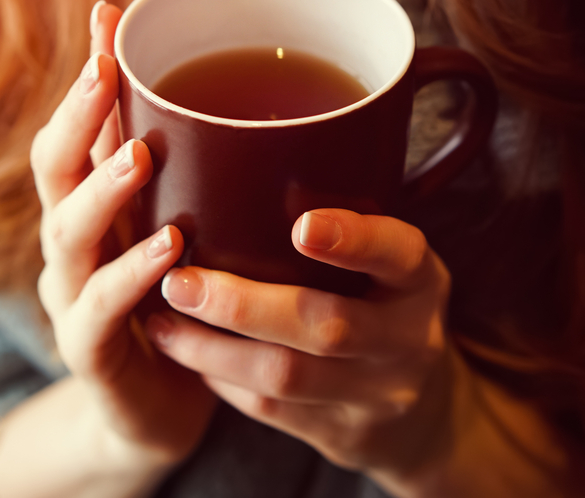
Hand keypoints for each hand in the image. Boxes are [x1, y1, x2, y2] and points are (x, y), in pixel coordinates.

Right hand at [29, 1, 215, 467]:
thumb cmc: (176, 303)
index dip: (86, 76)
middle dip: (78, 116)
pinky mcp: (89, 350)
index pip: (74, 129)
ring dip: (102, 190)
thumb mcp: (180, 228)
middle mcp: (71, 244)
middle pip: (52, 169)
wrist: (161, 405)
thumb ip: (191, 174)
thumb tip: (243, 100)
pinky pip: (100, 310)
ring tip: (140, 154)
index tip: (110, 15)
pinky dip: (131, 275)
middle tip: (108, 71)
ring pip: (66, 234)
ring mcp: (71, 296)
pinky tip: (169, 250)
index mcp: (90, 207)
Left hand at [144, 209, 452, 476]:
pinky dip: (220, 378)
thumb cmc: (384, 306)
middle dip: (242, 304)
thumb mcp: (389, 264)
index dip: (354, 240)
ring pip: (285, 376)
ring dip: (212, 348)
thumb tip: (239, 151)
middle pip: (325, 325)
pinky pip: (270, 409)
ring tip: (162, 319)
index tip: (302, 224)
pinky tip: (185, 352)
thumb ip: (346, 221)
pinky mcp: (340, 434)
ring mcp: (375, 394)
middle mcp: (407, 339)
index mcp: (420, 280)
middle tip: (180, 280)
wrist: (422, 416)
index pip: (399, 254)